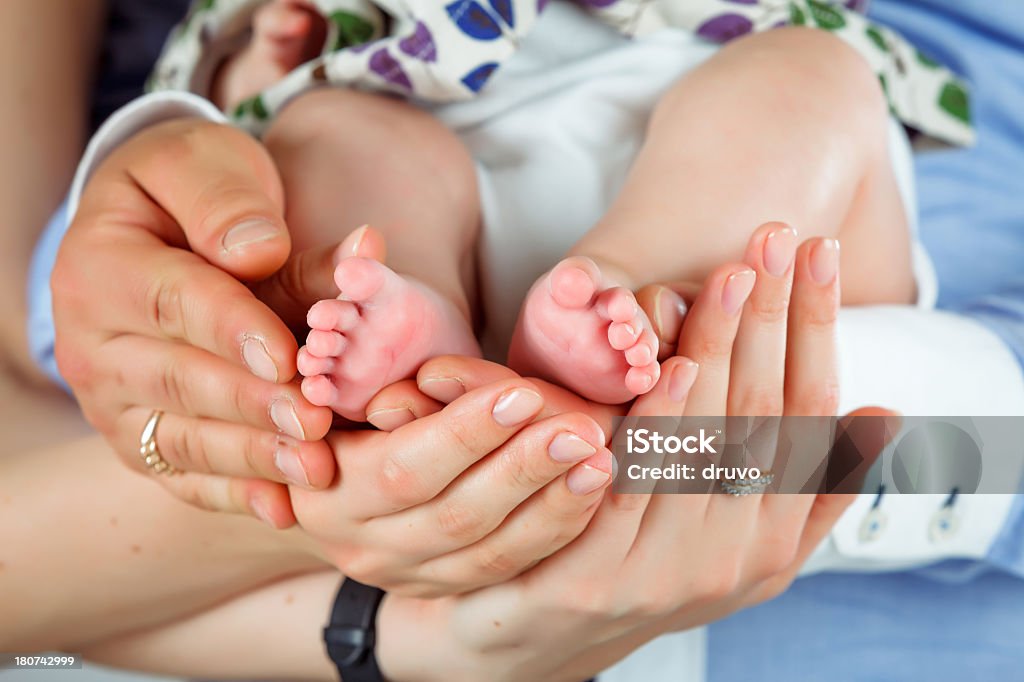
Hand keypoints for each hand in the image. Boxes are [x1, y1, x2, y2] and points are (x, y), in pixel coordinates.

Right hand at [52, 119, 342, 526]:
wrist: (150, 230)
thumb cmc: (189, 191)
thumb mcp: (200, 162)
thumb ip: (226, 200)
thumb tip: (258, 248)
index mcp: (101, 265)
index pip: (175, 301)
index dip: (235, 330)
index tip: (289, 356)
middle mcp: (94, 343)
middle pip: (181, 379)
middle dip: (253, 404)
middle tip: (316, 422)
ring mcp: (114, 400)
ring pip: (186, 436)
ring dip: (254, 457)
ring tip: (315, 469)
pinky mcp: (143, 438)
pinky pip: (185, 473)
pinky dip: (234, 493)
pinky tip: (282, 509)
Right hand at [287, 373, 615, 596]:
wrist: (336, 498)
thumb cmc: (344, 424)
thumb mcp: (345, 402)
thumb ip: (392, 392)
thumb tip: (435, 381)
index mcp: (331, 494)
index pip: (404, 468)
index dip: (465, 432)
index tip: (523, 393)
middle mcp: (365, 548)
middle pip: (454, 516)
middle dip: (523, 470)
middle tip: (580, 430)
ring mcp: (408, 577)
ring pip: (489, 553)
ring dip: (552, 506)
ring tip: (599, 460)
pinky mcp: (446, 589)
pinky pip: (508, 570)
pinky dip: (555, 531)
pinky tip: (592, 494)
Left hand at [376, 225, 897, 681]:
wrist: (554, 640)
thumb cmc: (656, 568)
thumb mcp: (749, 544)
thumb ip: (815, 486)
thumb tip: (883, 413)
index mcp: (773, 536)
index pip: (807, 415)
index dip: (817, 332)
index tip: (818, 256)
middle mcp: (732, 556)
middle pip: (761, 418)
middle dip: (770, 321)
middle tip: (771, 242)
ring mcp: (666, 572)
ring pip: (704, 446)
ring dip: (721, 358)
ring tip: (733, 284)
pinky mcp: (597, 578)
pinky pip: (630, 489)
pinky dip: (656, 427)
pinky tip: (668, 368)